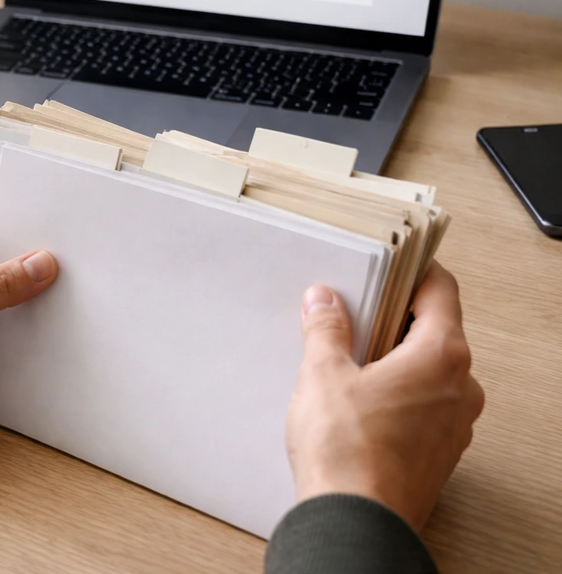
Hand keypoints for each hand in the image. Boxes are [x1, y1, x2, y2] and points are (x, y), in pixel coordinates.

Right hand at [285, 261, 484, 530]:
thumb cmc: (348, 453)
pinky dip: (398, 393)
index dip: (415, 270)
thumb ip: (325, 329)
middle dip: (394, 317)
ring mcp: (455, 423)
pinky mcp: (440, 452)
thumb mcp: (323, 373)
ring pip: (431, 370)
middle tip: (353, 312)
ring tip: (347, 360)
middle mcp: (461, 387)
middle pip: (436, 329)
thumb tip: (323, 302)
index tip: (392, 263)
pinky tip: (358, 401)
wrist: (355, 523)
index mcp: (442, 356)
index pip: (442, 290)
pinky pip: (425, 405)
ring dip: (395, 358)